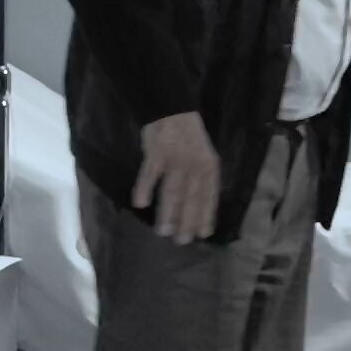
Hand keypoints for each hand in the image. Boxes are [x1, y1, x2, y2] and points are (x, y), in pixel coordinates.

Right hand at [133, 111, 219, 244]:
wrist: (172, 109)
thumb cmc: (188, 139)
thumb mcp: (203, 158)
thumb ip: (200, 181)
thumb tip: (196, 210)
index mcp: (209, 167)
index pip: (209, 196)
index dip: (206, 215)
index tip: (203, 234)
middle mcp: (196, 165)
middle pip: (192, 197)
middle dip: (187, 220)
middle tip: (181, 241)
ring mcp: (176, 159)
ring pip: (173, 189)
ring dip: (168, 211)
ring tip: (163, 231)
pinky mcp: (157, 152)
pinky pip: (150, 173)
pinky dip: (145, 188)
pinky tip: (140, 203)